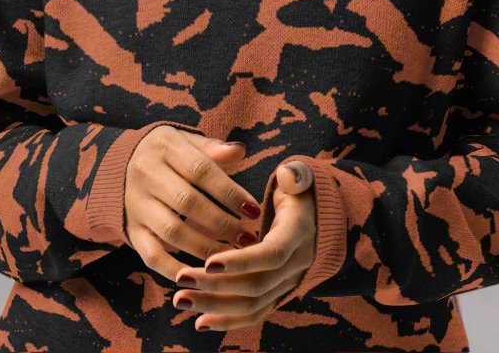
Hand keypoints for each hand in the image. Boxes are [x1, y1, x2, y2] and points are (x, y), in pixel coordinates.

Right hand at [124, 127, 262, 282]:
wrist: (117, 166)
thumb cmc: (167, 154)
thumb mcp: (186, 141)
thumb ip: (212, 149)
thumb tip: (240, 151)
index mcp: (164, 146)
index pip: (201, 170)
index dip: (230, 192)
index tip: (254, 211)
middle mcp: (146, 174)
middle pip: (188, 202)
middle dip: (222, 224)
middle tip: (249, 239)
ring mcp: (136, 204)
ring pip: (172, 231)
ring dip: (206, 248)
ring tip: (233, 258)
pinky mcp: (131, 230)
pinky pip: (151, 255)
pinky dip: (176, 269)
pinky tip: (201, 275)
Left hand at [169, 159, 316, 333]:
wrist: (317, 219)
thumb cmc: (299, 193)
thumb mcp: (300, 179)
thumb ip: (295, 175)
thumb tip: (286, 175)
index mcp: (298, 234)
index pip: (271, 254)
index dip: (241, 261)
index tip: (208, 262)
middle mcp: (296, 265)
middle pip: (256, 285)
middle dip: (216, 286)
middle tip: (181, 280)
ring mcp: (287, 284)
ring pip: (252, 305)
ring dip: (214, 306)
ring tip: (180, 299)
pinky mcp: (277, 295)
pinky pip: (254, 314)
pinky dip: (227, 321)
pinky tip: (199, 322)